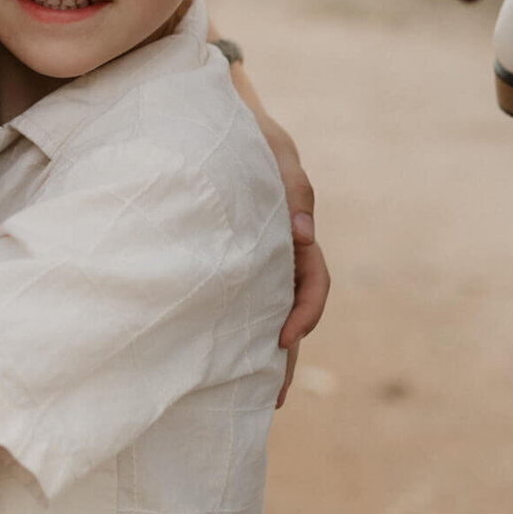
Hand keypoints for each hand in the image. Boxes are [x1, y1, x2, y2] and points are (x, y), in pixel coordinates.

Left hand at [220, 53, 330, 405]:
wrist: (201, 115)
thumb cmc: (243, 130)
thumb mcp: (272, 147)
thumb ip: (289, 184)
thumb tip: (300, 235)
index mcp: (293, 232)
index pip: (312, 280)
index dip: (305, 310)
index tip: (284, 337)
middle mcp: (273, 253)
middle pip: (287, 311)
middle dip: (284, 357)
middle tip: (272, 398)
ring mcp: (246, 259)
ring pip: (256, 313)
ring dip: (255, 354)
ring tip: (242, 396)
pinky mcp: (216, 261)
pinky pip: (225, 301)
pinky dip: (224, 329)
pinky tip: (207, 358)